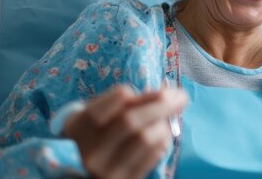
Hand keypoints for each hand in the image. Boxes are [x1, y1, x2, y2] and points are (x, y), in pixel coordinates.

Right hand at [63, 85, 187, 178]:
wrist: (91, 170)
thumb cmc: (101, 132)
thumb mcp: (102, 114)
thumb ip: (126, 103)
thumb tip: (165, 94)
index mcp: (79, 124)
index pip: (116, 99)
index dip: (142, 93)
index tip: (161, 91)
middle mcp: (89, 149)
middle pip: (131, 120)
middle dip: (162, 104)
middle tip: (182, 97)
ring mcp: (106, 169)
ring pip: (144, 138)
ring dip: (163, 125)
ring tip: (166, 120)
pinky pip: (152, 155)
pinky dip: (163, 140)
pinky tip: (162, 135)